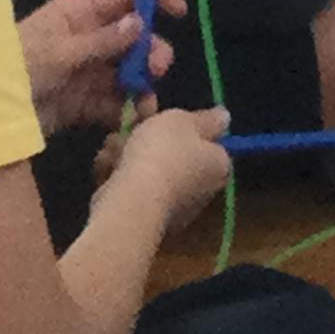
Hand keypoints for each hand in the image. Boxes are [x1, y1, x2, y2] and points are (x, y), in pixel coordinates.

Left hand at [16, 0, 181, 130]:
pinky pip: (111, 104)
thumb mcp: (60, 51)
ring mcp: (84, 73)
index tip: (179, 14)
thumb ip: (103, 40)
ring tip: (147, 106)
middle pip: (131, 38)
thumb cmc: (18, 68)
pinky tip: (133, 121)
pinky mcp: (80, 105)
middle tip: (157, 71)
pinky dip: (125, 112)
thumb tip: (141, 22)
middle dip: (149, 52)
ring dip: (140, 86)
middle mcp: (86, 40)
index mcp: (78, 14)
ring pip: (125, 73)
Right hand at [109, 106, 232, 234]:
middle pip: (173, 154)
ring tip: (116, 147)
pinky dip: (117, 175)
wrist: (133, 199)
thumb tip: (225, 118)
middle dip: (149, 135)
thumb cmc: (164, 152)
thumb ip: (205, 119)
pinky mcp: (143, 218)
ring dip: (127, 151)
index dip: (188, 126)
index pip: (209, 143)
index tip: (169, 115)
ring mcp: (170, 207)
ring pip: (147, 168)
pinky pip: (131, 188)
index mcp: (217, 166)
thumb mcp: (185, 121)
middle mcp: (200, 191)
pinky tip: (108, 168)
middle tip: (135, 122)